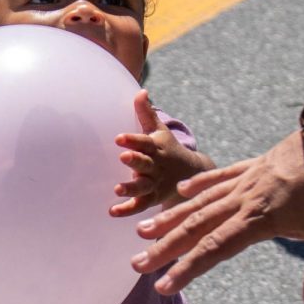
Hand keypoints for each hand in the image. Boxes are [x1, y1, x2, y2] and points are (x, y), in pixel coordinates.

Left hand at [110, 90, 208, 215]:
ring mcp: (154, 184)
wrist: (190, 174)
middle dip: (135, 161)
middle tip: (123, 158)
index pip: (144, 142)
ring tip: (117, 189)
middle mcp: (156, 167)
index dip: (132, 140)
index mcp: (156, 148)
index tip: (119, 138)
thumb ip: (147, 113)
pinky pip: (139, 206)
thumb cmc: (168, 149)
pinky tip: (113, 211)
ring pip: (143, 187)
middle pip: (145, 164)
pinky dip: (127, 210)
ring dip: (131, 188)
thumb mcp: (160, 131)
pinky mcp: (152, 199)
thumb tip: (141, 91)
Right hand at [129, 130, 303, 303]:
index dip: (187, 269)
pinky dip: (199, 186)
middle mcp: (246, 198)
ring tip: (144, 231)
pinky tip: (181, 194)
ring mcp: (248, 179)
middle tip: (136, 264)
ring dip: (171, 218)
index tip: (162, 286)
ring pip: (201, 201)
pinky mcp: (255, 165)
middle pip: (197, 226)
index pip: (215, 248)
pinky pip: (219, 177)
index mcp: (261, 218)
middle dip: (165, 247)